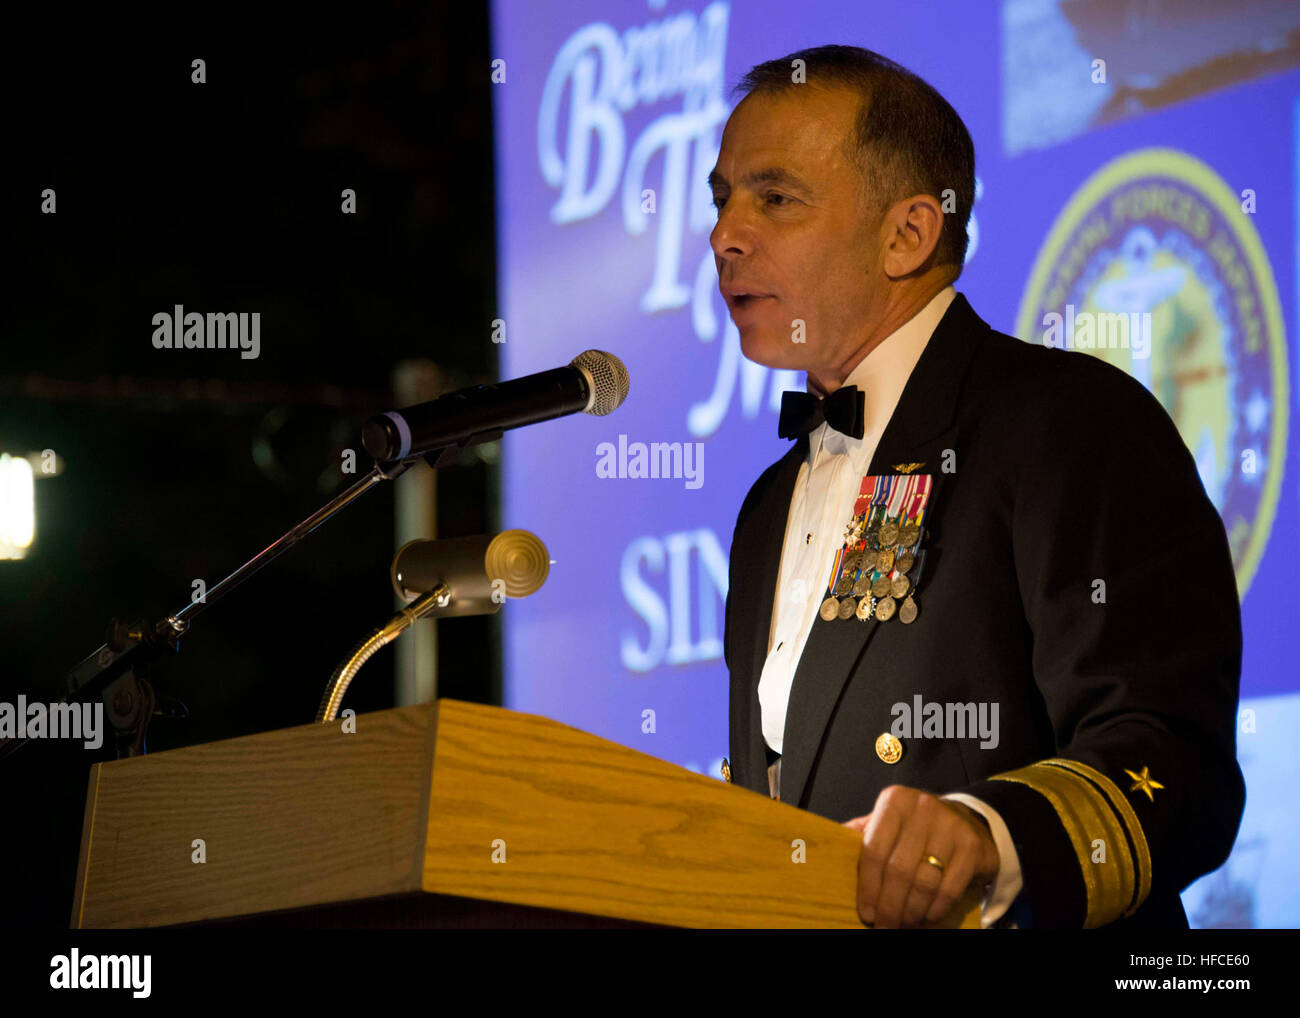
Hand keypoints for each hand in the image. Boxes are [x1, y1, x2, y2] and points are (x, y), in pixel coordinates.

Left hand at [842, 786, 999, 927]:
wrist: (967, 821)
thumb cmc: (916, 827)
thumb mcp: (888, 822)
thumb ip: (862, 834)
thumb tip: (826, 847)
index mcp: (894, 801)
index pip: (873, 849)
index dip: (867, 886)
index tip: (866, 913)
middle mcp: (922, 808)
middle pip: (898, 870)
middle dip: (889, 906)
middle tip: (884, 926)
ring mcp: (950, 826)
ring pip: (924, 882)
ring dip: (911, 911)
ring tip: (903, 924)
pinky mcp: (971, 846)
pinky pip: (949, 889)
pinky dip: (935, 910)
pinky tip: (926, 919)